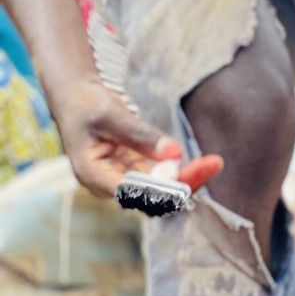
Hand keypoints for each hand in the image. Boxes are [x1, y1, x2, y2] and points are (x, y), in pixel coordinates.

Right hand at [52, 81, 221, 199]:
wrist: (78, 99)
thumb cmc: (86, 105)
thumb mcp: (110, 115)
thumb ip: (140, 135)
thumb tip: (174, 153)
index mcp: (92, 174)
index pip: (130, 192)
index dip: (160, 190)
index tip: (187, 179)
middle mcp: (107, 183)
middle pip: (150, 196)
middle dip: (182, 183)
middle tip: (213, 164)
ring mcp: (122, 179)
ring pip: (160, 189)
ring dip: (188, 178)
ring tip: (214, 163)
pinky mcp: (136, 171)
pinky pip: (162, 178)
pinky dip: (182, 171)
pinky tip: (206, 163)